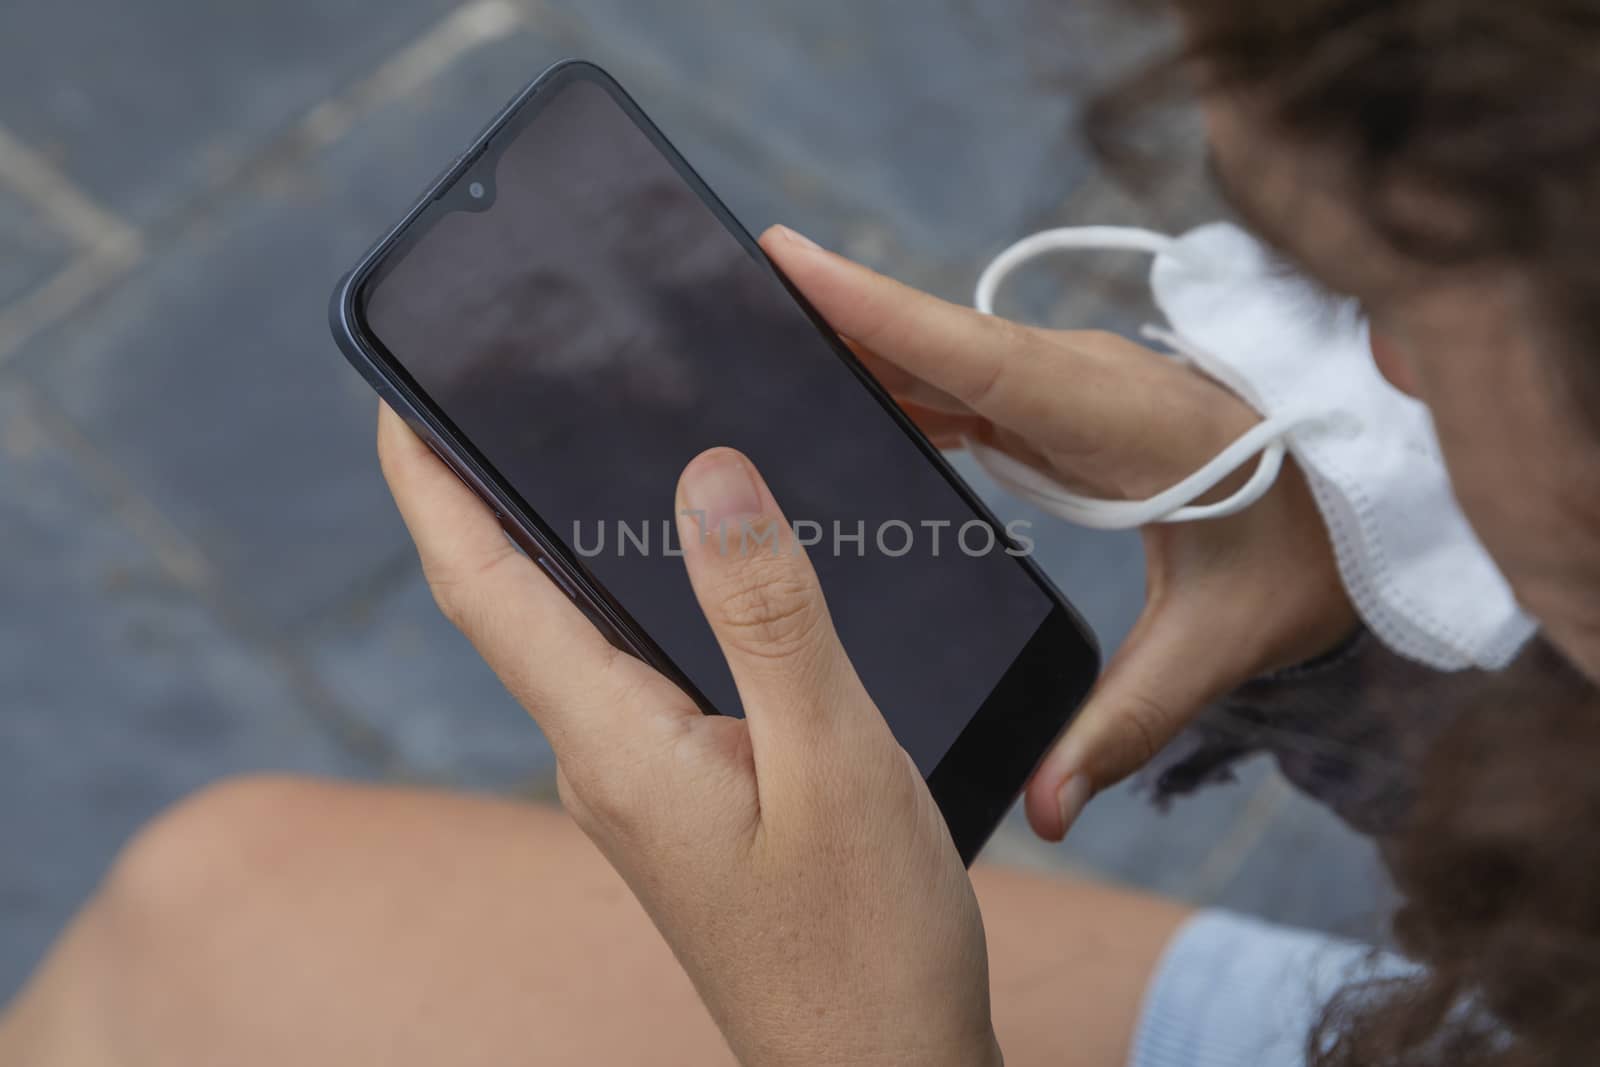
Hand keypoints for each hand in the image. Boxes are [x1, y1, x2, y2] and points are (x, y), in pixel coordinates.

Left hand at [378, 408, 1001, 1066]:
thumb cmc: (866, 941)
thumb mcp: (833, 760)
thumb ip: (768, 615)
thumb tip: (707, 476)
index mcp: (617, 746)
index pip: (484, 590)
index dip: (429, 488)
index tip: (395, 397)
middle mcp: (605, 764)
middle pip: (514, 605)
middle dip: (483, 496)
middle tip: (496, 392)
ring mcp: (641, 789)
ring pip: (577, 638)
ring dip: (559, 542)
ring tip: (582, 452)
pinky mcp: (686, 802)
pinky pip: (634, 675)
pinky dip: (635, 598)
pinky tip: (689, 573)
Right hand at [762, 225, 1356, 839]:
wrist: (1378, 494)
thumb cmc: (1312, 552)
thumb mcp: (1226, 642)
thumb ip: (1129, 724)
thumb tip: (1046, 815)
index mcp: (1117, 420)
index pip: (979, 359)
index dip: (879, 312)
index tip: (785, 259)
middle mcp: (1082, 381)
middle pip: (937, 342)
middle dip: (833, 315)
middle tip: (724, 296)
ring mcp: (1069, 384)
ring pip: (942, 355)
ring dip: (856, 347)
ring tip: (751, 343)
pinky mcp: (1062, 403)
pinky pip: (962, 383)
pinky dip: (898, 381)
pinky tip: (840, 402)